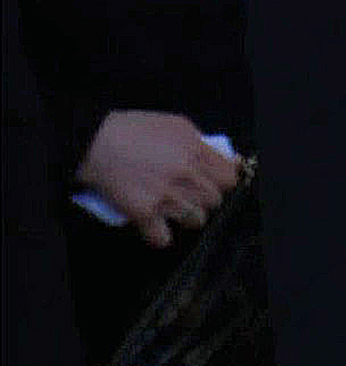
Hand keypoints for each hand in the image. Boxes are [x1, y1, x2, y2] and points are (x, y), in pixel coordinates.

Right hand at [76, 110, 238, 248]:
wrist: (95, 142)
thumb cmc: (134, 130)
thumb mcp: (177, 126)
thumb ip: (202, 144)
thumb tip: (227, 160)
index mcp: (196, 152)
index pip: (229, 178)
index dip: (221, 182)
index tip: (212, 182)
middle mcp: (185, 175)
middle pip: (214, 201)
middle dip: (204, 199)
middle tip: (189, 194)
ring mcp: (165, 196)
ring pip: (196, 221)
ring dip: (186, 217)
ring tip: (173, 209)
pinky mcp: (143, 213)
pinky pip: (163, 238)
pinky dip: (160, 236)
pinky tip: (155, 226)